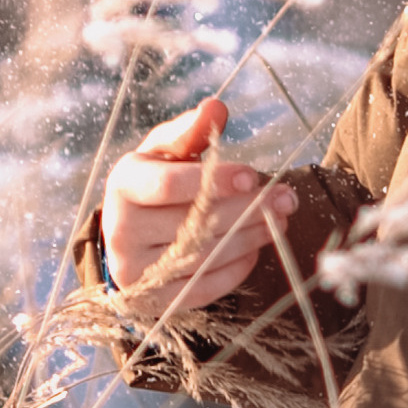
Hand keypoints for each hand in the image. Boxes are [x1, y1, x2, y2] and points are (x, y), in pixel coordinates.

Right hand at [101, 98, 296, 314]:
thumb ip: (192, 130)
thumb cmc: (155, 179)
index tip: (253, 176)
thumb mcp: (166, 149)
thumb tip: (216, 108)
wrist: (126, 232)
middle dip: (246, 210)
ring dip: (249, 238)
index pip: (168, 184)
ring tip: (279, 220)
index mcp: (125, 184)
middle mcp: (121, 229)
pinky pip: (200, 290)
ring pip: (201, 257)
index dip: (214, 180)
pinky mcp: (150, 300)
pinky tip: (256, 250)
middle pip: (192, 223)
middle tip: (286, 198)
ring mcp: (133, 270)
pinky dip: (234, 271)